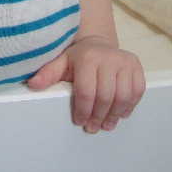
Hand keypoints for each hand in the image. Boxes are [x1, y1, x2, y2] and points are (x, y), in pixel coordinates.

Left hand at [26, 36, 145, 133]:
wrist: (98, 43)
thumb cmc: (78, 58)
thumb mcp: (61, 63)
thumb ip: (48, 74)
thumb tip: (33, 85)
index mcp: (88, 58)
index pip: (87, 91)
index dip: (83, 110)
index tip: (79, 121)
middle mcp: (108, 58)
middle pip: (106, 96)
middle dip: (98, 116)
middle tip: (93, 128)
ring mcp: (125, 61)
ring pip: (123, 96)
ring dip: (115, 115)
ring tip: (106, 124)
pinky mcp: (136, 65)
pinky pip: (138, 90)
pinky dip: (130, 105)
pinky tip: (121, 113)